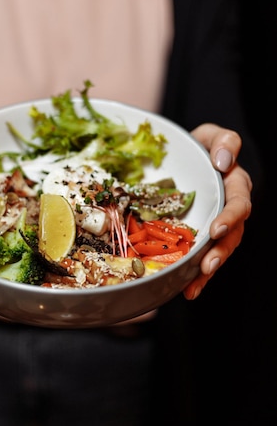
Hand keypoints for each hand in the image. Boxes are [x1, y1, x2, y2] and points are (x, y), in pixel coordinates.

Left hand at [183, 123, 251, 299]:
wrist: (187, 159)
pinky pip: (200, 258)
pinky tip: (185, 290)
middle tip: (207, 266)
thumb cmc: (202, 147)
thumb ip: (224, 141)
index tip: (216, 230)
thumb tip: (224, 160)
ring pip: (218, 252)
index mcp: (235, 187)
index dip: (230, 218)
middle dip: (220, 253)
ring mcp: (215, 226)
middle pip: (232, 236)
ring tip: (194, 286)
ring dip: (207, 271)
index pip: (238, 204)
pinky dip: (194, 275)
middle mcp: (228, 210)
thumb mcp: (211, 135)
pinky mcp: (199, 237)